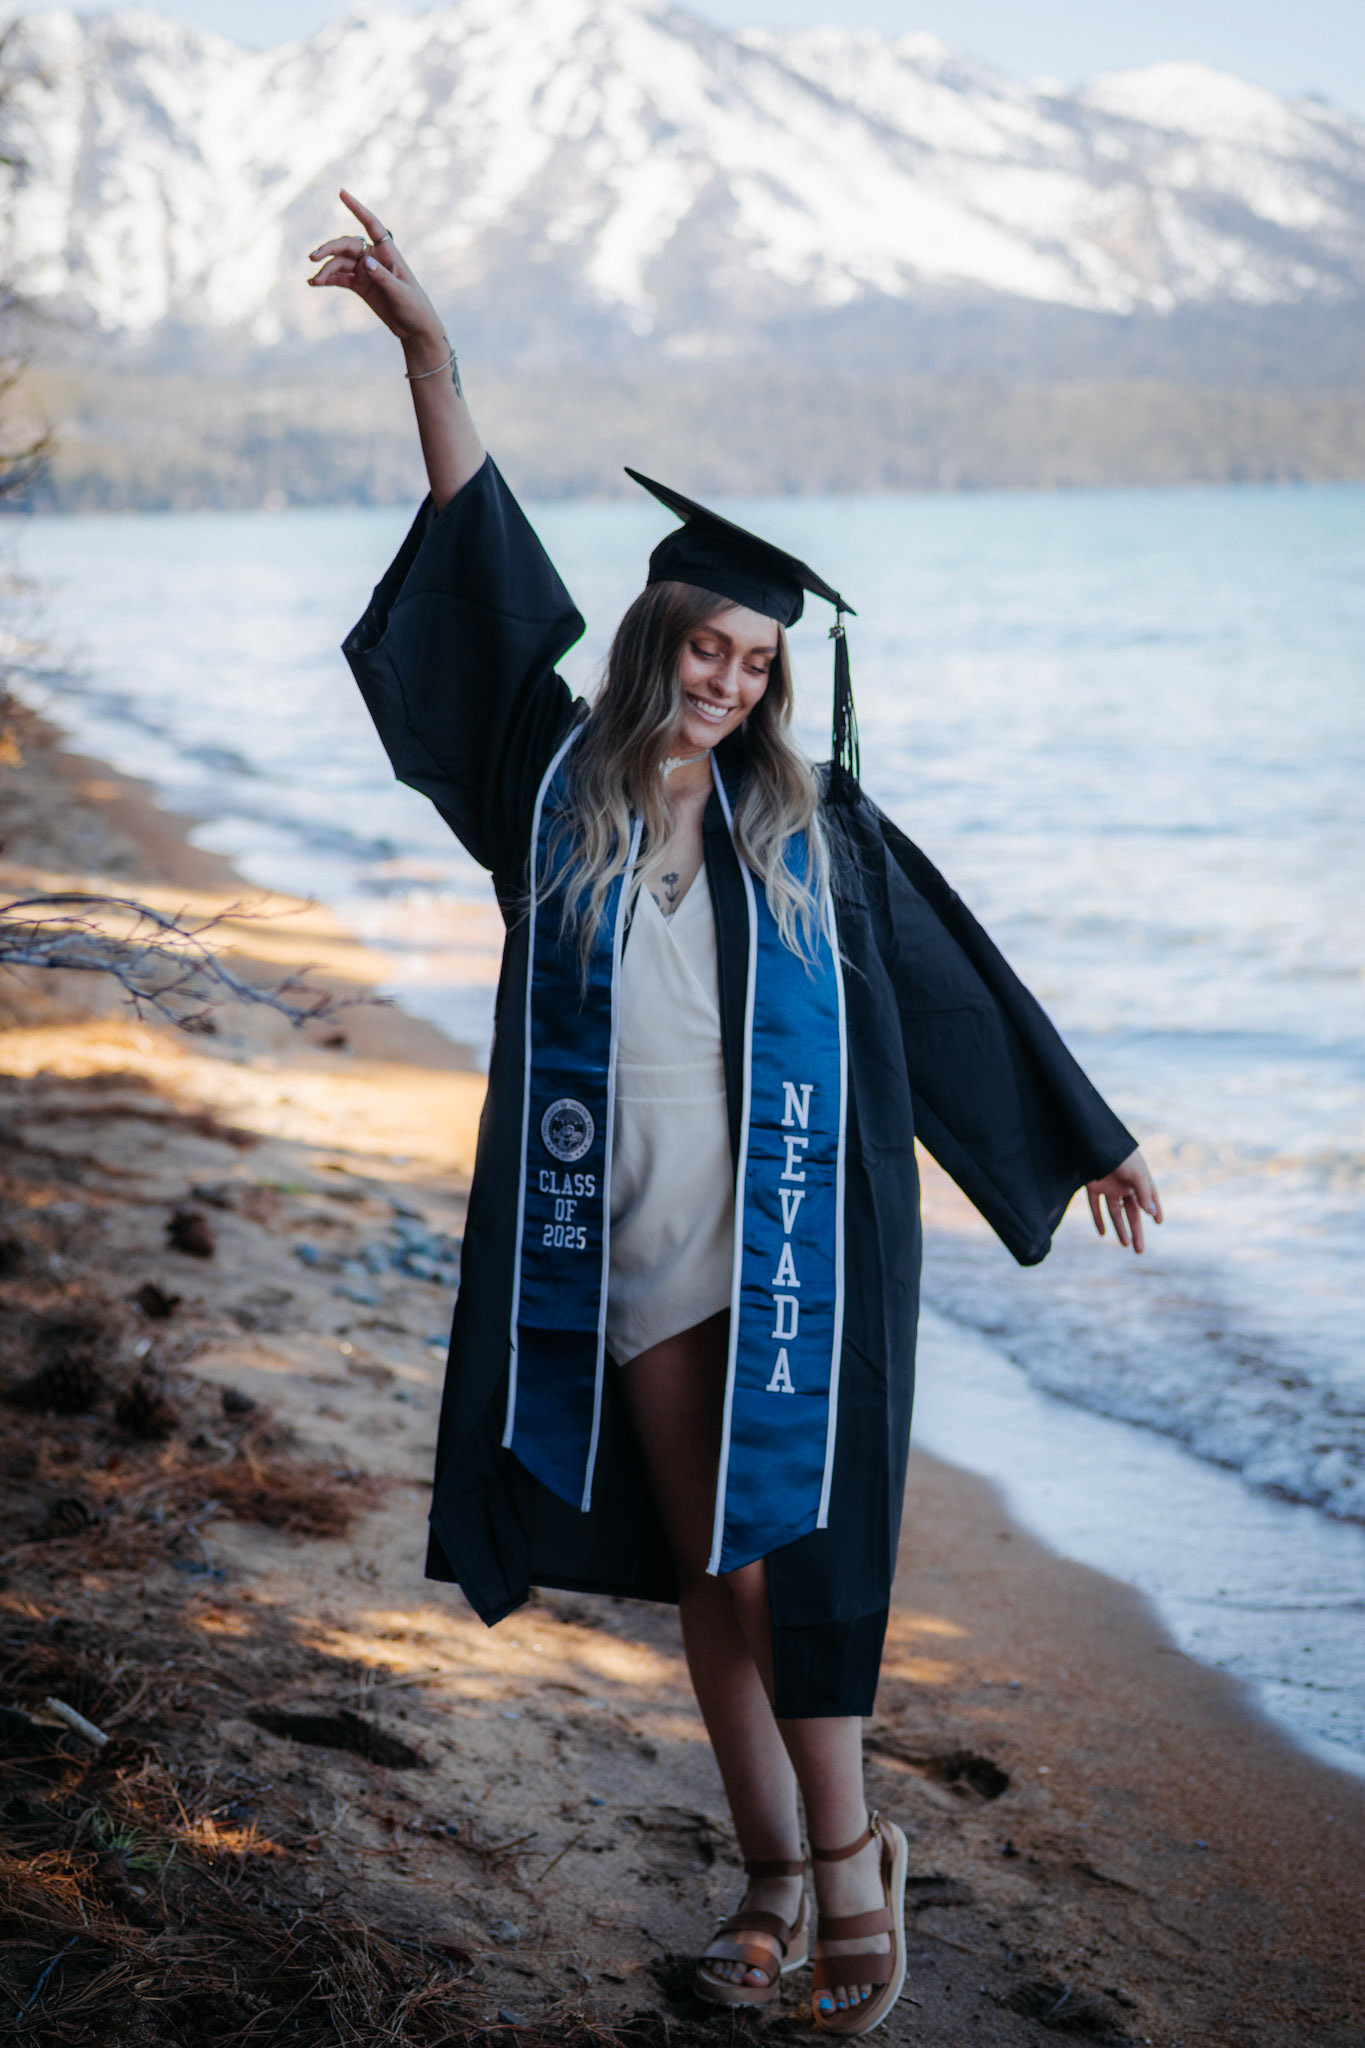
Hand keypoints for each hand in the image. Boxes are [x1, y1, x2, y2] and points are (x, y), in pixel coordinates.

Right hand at [307, 188, 447, 368]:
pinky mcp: (360, 285)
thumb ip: (383, 277)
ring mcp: (366, 271)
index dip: (357, 208)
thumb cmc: (414, 307)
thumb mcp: (400, 293)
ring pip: (340, 263)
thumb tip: (365, 261)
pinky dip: (327, 279)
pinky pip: (340, 277)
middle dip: (329, 250)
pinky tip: (314, 283)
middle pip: (347, 246)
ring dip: (326, 269)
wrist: (415, 329)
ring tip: (315, 281)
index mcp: (388, 253)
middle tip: (314, 258)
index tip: (341, 193)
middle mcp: (374, 257)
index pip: (371, 225)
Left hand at [1086, 1147, 1162, 1254]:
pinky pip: (1095, 1206)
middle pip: (1132, 1212)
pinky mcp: (1093, 1186)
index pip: (1149, 1197)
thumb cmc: (1120, 1155)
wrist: (1094, 1140)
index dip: (1155, 1209)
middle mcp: (1124, 1184)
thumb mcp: (1136, 1173)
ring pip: (1114, 1212)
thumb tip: (1151, 1213)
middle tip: (1140, 1250)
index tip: (1159, 1222)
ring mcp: (1108, 1186)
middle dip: (1136, 1230)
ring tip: (1125, 1244)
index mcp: (1138, 1179)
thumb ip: (1143, 1193)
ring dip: (1119, 1228)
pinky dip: (1098, 1219)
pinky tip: (1103, 1234)